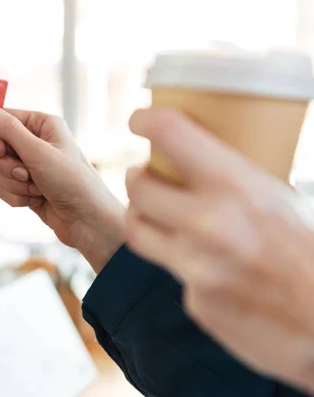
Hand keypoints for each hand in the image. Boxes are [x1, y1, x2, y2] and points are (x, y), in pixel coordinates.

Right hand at [0, 103, 123, 271]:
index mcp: (41, 124)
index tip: (0, 151)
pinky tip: (37, 200)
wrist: (86, 219)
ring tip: (38, 189)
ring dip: (14, 183)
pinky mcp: (26, 187)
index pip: (2, 119)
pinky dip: (17, 197)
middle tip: (25, 173)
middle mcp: (35, 142)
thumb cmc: (70, 180)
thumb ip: (7, 129)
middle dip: (7, 165)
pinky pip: (3, 188)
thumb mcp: (37, 151)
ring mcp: (30, 166)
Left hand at [125, 107, 313, 391]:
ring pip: (138, 231)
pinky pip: (174, 275)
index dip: (145, 120)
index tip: (138, 120)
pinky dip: (184, 263)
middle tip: (143, 174)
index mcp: (238, 186)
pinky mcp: (198, 304)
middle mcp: (209, 226)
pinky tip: (208, 264)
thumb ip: (240, 179)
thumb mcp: (287, 197)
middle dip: (137, 176)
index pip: (168, 134)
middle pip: (137, 188)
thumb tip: (206, 157)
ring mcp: (198, 270)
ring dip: (141, 216)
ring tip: (152, 212)